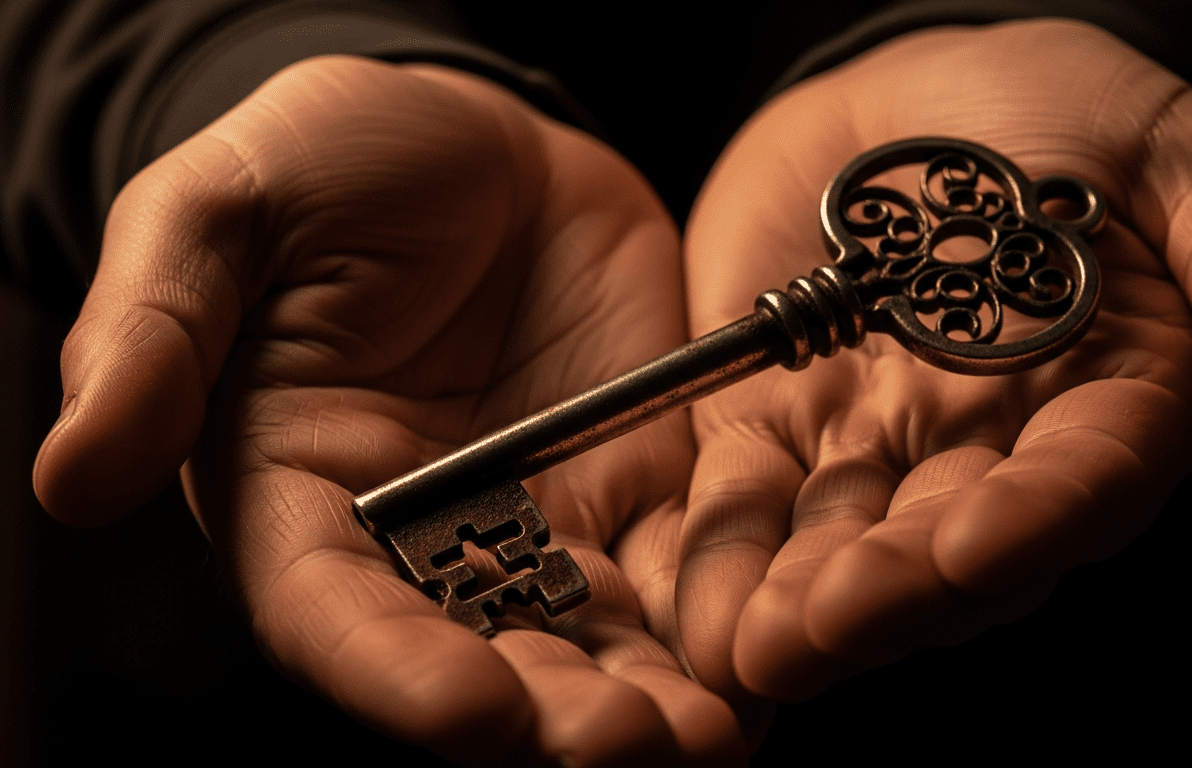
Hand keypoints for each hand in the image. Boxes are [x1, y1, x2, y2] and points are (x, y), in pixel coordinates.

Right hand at [33, 56, 743, 765]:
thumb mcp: (216, 215)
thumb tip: (70, 473)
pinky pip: (682, 564)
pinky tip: (769, 655)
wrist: (469, 136)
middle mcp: (424, 539)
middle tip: (637, 748)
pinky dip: (721, 618)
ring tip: (718, 736)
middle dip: (557, 717)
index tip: (475, 711)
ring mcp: (540, 519)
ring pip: (596, 637)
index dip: (400, 676)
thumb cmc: (325, 165)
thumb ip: (150, 336)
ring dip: (654, 700)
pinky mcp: (634, 483)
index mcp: (303, 500)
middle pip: (485, 658)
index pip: (338, 618)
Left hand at [676, 18, 1191, 716]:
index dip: (1028, 523)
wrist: (923, 89)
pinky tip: (695, 607)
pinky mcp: (775, 428)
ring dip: (793, 601)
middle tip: (819, 632)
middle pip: (946, 547)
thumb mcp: (1181, 159)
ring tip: (746, 645)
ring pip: (841, 546)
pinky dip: (720, 552)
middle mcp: (990, 455)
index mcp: (1102, 407)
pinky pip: (747, 500)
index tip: (967, 550)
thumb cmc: (1070, 118)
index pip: (1076, 487)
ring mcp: (876, 451)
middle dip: (887, 594)